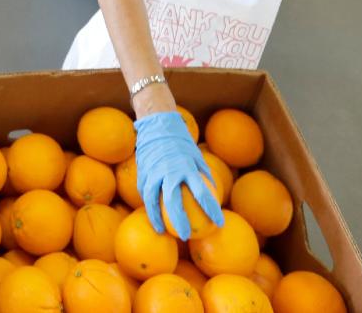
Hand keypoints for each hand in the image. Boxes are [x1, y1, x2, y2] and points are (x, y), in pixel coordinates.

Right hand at [134, 112, 223, 239]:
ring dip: (156, 217)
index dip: (211, 210)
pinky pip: (145, 192)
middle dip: (180, 221)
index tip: (219, 223)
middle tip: (186, 236)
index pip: (202, 193)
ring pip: (153, 200)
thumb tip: (214, 192)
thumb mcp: (196, 155)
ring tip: (162, 231)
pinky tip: (153, 214)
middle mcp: (169, 171)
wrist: (156, 125)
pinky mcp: (142, 172)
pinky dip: (149, 204)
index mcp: (187, 167)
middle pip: (173, 202)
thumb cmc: (180, 141)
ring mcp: (153, 172)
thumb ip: (203, 173)